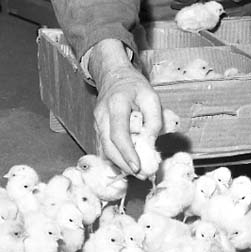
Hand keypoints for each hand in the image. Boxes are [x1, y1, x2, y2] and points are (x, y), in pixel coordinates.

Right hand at [89, 40, 161, 174]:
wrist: (114, 76)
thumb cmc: (135, 86)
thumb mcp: (152, 97)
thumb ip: (153, 120)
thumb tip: (150, 143)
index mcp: (116, 104)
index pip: (118, 133)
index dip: (127, 153)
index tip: (138, 167)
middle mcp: (102, 115)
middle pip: (108, 146)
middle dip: (124, 164)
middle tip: (142, 175)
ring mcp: (96, 123)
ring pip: (104, 149)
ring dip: (119, 164)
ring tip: (137, 172)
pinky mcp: (97, 129)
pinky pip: (103, 148)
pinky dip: (114, 159)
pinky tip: (126, 164)